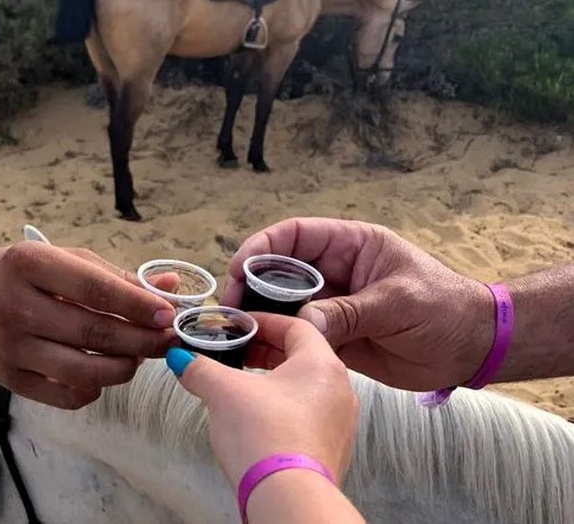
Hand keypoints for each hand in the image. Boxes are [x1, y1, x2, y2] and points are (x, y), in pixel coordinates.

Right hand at [0, 241, 178, 408]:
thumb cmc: (21, 274)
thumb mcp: (62, 260)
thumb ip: (115, 276)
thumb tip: (171, 289)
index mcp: (31, 264)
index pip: (96, 290)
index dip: (138, 306)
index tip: (168, 315)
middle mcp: (16, 306)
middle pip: (94, 333)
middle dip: (142, 341)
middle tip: (168, 342)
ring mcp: (10, 347)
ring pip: (83, 370)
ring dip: (123, 368)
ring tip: (138, 357)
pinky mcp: (8, 380)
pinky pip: (65, 396)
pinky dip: (94, 390)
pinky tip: (103, 375)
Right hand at [165, 313, 357, 489]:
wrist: (287, 498)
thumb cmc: (265, 436)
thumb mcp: (223, 392)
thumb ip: (201, 368)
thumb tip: (183, 359)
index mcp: (322, 364)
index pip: (296, 325)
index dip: (264, 321)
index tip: (240, 324)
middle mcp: (339, 390)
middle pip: (301, 356)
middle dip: (265, 352)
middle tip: (236, 352)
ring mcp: (338, 423)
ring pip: (304, 388)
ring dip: (273, 381)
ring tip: (241, 386)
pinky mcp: (330, 450)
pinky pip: (307, 417)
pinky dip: (282, 409)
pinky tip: (256, 419)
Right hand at [220, 217, 493, 390]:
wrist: (471, 349)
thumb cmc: (445, 310)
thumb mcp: (398, 303)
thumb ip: (349, 312)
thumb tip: (303, 322)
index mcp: (350, 246)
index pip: (294, 236)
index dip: (261, 247)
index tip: (237, 269)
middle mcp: (333, 272)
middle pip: (277, 271)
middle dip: (249, 286)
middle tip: (229, 311)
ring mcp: (330, 304)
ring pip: (281, 305)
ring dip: (258, 317)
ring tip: (235, 335)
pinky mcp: (332, 336)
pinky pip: (294, 335)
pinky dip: (274, 343)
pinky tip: (255, 355)